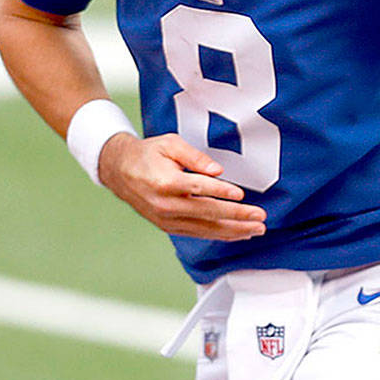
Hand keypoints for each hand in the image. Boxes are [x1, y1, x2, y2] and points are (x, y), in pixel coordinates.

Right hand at [97, 132, 267, 240]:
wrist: (119, 171)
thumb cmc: (148, 154)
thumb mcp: (170, 144)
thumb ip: (195, 156)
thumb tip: (218, 171)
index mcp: (165, 181)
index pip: (198, 187)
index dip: (220, 191)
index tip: (240, 195)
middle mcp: (165, 204)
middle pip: (206, 212)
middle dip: (236, 216)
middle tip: (260, 217)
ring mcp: (166, 219)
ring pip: (205, 228)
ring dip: (233, 230)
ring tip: (256, 229)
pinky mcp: (168, 227)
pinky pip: (198, 234)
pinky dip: (219, 235)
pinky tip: (237, 233)